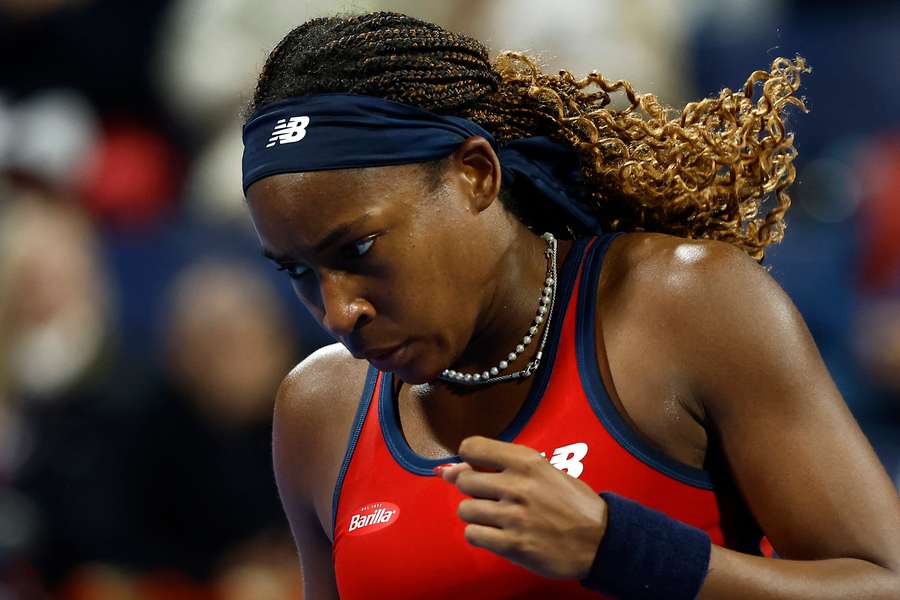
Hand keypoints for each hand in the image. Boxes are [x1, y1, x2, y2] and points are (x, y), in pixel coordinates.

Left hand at [437, 435, 607, 579]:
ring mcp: (514, 516)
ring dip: (476, 515)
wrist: (601, 540)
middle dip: (472, 490)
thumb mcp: (544, 471)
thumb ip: (501, 467)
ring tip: (496, 518)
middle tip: (492, 498)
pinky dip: (480, 535)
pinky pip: (473, 535)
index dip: (467, 458)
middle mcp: (517, 485)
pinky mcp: (513, 545)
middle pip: (463, 480)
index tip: (475, 467)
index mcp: (526, 462)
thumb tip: (450, 470)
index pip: (472, 447)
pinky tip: (496, 534)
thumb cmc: (573, 504)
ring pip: (465, 510)